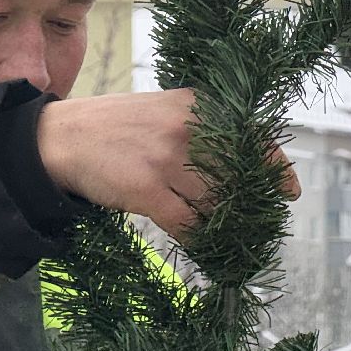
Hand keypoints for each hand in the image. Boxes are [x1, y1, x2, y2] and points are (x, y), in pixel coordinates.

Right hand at [37, 89, 300, 238]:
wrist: (62, 138)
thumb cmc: (118, 126)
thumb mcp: (165, 109)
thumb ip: (202, 127)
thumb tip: (245, 160)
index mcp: (197, 105)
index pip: (253, 136)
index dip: (276, 168)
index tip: (289, 191)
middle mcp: (187, 128)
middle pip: (237, 175)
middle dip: (249, 203)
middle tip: (254, 222)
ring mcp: (167, 160)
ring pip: (217, 202)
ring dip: (226, 224)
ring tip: (229, 236)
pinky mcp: (146, 190)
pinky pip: (188, 224)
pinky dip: (201, 239)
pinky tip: (203, 245)